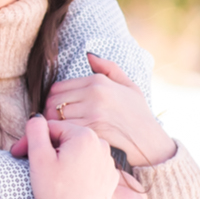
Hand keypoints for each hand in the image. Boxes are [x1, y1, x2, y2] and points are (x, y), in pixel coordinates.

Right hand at [21, 116, 118, 198]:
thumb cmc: (53, 192)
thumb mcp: (38, 157)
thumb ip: (35, 129)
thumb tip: (36, 117)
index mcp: (84, 136)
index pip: (50, 128)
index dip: (30, 139)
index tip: (16, 154)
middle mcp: (102, 146)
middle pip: (65, 139)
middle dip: (46, 148)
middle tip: (29, 165)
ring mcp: (108, 164)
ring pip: (77, 152)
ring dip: (60, 159)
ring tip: (48, 176)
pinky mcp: (110, 180)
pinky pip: (88, 167)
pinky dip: (75, 171)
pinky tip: (64, 185)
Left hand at [45, 54, 175, 166]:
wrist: (151, 143)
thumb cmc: (139, 115)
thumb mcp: (129, 86)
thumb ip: (109, 68)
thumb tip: (89, 55)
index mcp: (99, 82)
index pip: (58, 87)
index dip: (53, 99)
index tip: (57, 109)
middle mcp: (94, 94)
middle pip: (52, 101)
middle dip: (49, 111)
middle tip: (54, 121)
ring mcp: (93, 113)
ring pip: (55, 115)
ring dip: (52, 124)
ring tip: (57, 130)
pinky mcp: (92, 130)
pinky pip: (64, 130)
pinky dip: (60, 134)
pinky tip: (65, 139)